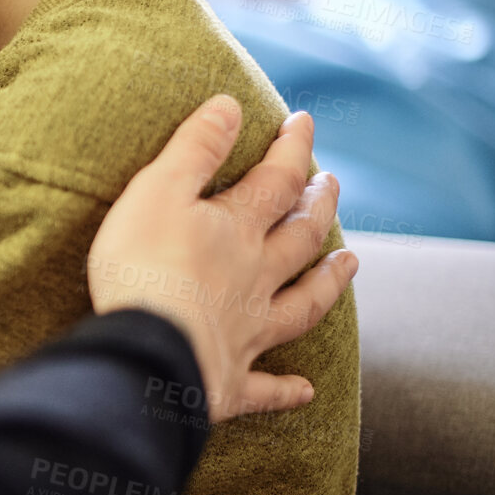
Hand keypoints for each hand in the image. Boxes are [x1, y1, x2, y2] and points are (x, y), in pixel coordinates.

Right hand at [87, 95, 355, 423]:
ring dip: (329, 284)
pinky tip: (307, 391)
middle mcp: (255, 279)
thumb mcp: (157, 191)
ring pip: (303, 305)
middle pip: (300, 239)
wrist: (145, 353)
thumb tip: (231, 104)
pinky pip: (267, 388)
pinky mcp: (230, 382)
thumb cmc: (143, 268)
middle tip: (331, 185)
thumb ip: (195, 148)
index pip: (276, 181)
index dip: (292, 149)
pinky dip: (288, 389)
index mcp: (237, 231)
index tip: (304, 123)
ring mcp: (248, 332)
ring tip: (351, 264)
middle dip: (318, 207)